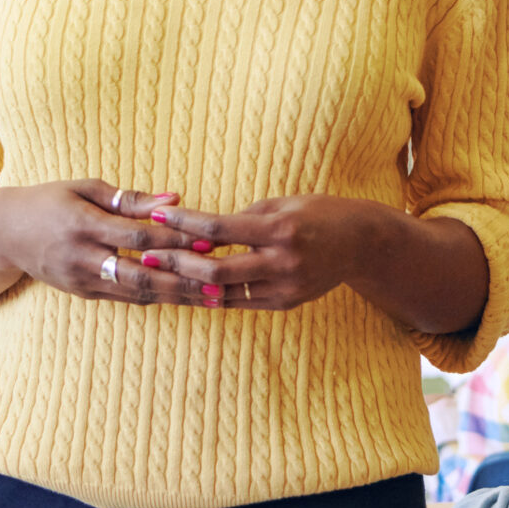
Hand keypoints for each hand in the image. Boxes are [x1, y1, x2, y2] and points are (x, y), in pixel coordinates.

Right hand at [0, 180, 211, 309]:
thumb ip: (133, 198)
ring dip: (176, 295)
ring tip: (212, 296)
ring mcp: (81, 280)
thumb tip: (177, 199)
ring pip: (136, 293)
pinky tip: (184, 298)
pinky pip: (125, 299)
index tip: (210, 238)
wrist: (3, 234)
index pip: (138, 236)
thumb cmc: (50, 201)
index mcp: (83, 224)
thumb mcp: (87, 189)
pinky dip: (157, 298)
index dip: (175, 239)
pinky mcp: (82, 294)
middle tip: (219, 280)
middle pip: (140, 273)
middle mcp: (81, 257)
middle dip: (182, 278)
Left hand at [133, 195, 387, 312]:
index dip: (183, 223)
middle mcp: (282, 261)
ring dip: (189, 285)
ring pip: (224, 293)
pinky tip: (191, 288)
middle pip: (215, 269)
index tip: (156, 216)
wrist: (361, 243)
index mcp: (280, 229)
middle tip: (147, 256)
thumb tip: (203, 231)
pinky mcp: (286, 303)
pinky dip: (214, 295)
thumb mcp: (282, 204)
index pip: (219, 229)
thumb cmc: (319, 213)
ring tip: (160, 276)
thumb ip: (243, 218)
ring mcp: (285, 287)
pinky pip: (241, 302)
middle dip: (176, 263)